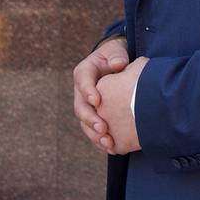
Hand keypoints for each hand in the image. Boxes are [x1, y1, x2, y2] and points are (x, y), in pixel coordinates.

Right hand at [73, 36, 128, 151]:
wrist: (117, 64)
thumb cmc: (116, 55)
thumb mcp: (116, 50)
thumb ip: (116, 56)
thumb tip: (118, 65)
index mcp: (84, 72)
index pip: (83, 82)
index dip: (88, 92)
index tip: (97, 101)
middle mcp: (81, 91)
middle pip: (81, 107)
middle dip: (91, 119)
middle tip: (102, 128)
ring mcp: (86, 106)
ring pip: (85, 123)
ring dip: (95, 134)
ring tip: (107, 143)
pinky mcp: (94, 116)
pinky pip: (93, 131)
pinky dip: (101, 140)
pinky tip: (112, 148)